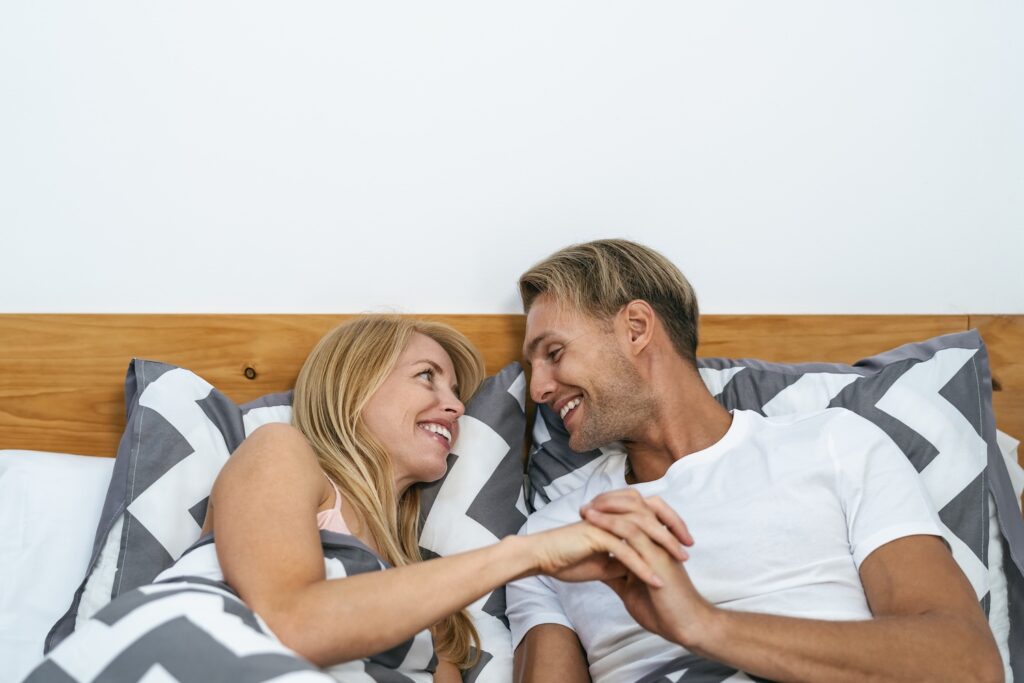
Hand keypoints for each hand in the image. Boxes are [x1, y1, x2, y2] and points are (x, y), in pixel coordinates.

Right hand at [527, 492, 691, 588]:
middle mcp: (612, 515)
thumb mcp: (604, 561)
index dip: (669, 525)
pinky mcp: (596, 535)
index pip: (648, 514)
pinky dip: (642, 567)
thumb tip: (641, 566)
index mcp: (615, 517)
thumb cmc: (569, 558)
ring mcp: (605, 523)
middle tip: (689, 548)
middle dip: (672, 529)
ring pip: (641, 530)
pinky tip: (656, 580)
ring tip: (680, 562)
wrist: (542, 558)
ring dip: (663, 546)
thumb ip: (623, 559)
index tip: (686, 543)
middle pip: (650, 515)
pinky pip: (625, 551)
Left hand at [580, 490, 713, 646]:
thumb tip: (600, 567)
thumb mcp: (632, 588)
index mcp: (656, 543)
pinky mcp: (657, 555)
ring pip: (633, 512)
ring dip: (607, 508)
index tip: (590, 510)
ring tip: (585, 509)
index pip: (635, 512)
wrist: (684, 625)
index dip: (613, 507)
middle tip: (588, 503)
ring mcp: (659, 544)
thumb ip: (619, 574)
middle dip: (610, 500)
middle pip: (636, 504)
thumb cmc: (663, 610)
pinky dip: (610, 523)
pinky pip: (631, 531)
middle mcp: (659, 538)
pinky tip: (593, 521)